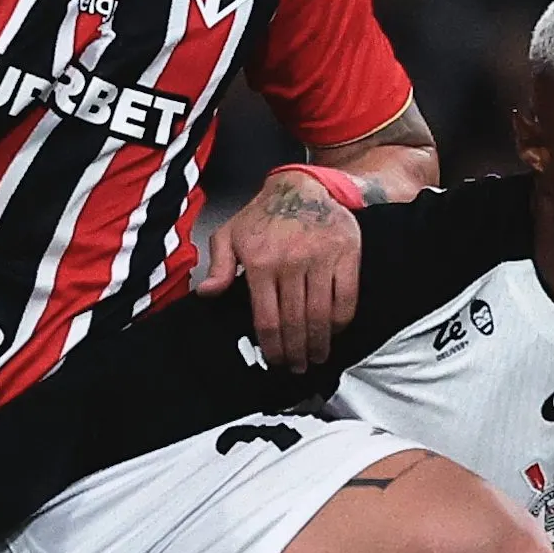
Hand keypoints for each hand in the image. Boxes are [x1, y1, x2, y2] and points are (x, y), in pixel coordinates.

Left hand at [194, 169, 360, 370]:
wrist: (301, 186)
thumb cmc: (263, 215)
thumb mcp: (230, 235)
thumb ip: (219, 266)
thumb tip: (207, 293)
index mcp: (260, 262)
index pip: (267, 319)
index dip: (273, 347)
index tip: (276, 360)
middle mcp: (291, 262)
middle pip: (295, 323)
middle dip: (296, 352)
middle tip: (297, 366)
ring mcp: (321, 258)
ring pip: (320, 315)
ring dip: (319, 343)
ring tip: (316, 357)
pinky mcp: (346, 254)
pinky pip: (346, 298)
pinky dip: (340, 321)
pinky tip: (334, 332)